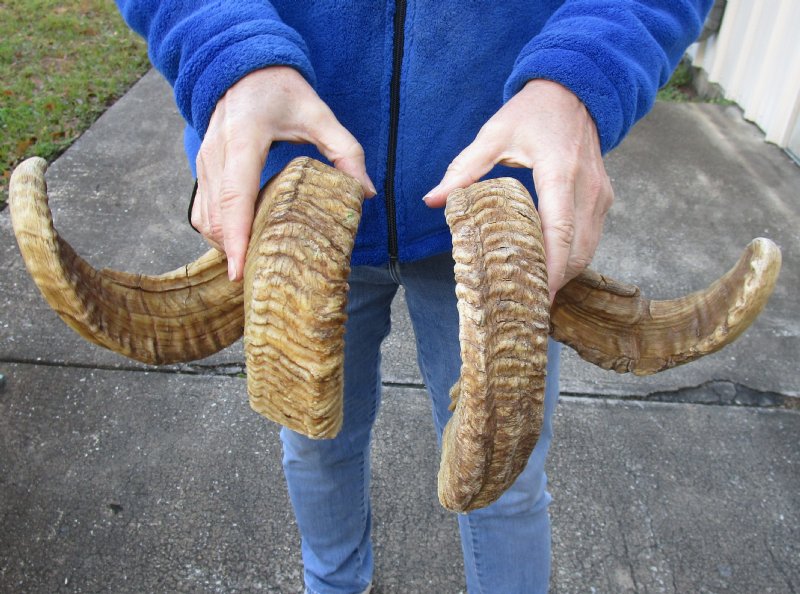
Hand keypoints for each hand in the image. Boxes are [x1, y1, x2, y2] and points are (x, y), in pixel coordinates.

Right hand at [192, 66, 375, 280]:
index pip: (236, 195)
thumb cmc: (282, 90)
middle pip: (217, 216)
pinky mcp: (201, 168)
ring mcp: (203, 161)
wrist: (244, 68)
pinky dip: (217, 232)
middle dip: (233, 251)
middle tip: (261, 277)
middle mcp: (216, 152)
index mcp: (244, 137)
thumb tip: (366, 193)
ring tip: (256, 262)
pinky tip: (242, 242)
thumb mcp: (319, 114)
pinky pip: (201, 211)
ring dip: (225, 244)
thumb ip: (346, 152)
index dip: (235, 237)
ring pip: (205, 218)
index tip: (240, 270)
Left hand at [423, 79, 612, 301]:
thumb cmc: (532, 112)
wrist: (575, 89)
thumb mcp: (493, 135)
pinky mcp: (604, 197)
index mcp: (560, 172)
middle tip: (528, 304)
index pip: (559, 230)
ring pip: (589, 248)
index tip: (537, 295)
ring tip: (537, 295)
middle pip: (577, 249)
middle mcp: (587, 188)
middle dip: (556, 281)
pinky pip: (591, 237)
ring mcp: (601, 194)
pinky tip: (551, 271)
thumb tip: (432, 200)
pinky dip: (573, 258)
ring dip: (566, 273)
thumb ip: (464, 170)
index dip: (550, 267)